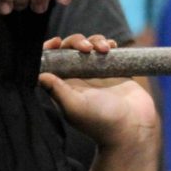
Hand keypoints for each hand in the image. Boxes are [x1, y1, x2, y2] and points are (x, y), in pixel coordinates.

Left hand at [39, 34, 157, 148]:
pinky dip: (108, 43)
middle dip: (76, 41)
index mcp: (63, 86)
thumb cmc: (100, 122)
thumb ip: (56, 90)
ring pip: (89, 46)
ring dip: (95, 40)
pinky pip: (108, 50)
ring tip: (104, 49)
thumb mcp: (74, 107)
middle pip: (69, 50)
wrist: (132, 129)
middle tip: (86, 47)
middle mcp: (77, 78)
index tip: (56, 42)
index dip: (50, 49)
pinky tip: (112, 47)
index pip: (50, 62)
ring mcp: (96, 73)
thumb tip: (38, 74)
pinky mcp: (114, 70)